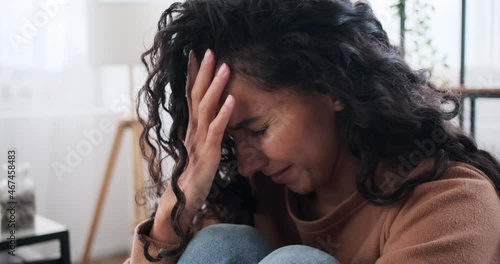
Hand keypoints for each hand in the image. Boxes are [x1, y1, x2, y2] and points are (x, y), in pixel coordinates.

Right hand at [156, 49, 233, 224]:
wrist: (184, 197)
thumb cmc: (194, 171)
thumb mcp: (201, 145)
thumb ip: (206, 129)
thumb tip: (213, 113)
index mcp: (192, 126)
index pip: (191, 95)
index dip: (193, 74)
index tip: (196, 53)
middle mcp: (193, 129)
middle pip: (197, 95)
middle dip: (203, 72)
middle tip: (209, 50)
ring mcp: (199, 140)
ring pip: (206, 108)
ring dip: (215, 87)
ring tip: (225, 67)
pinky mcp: (208, 153)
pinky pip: (216, 130)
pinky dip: (224, 114)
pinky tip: (232, 100)